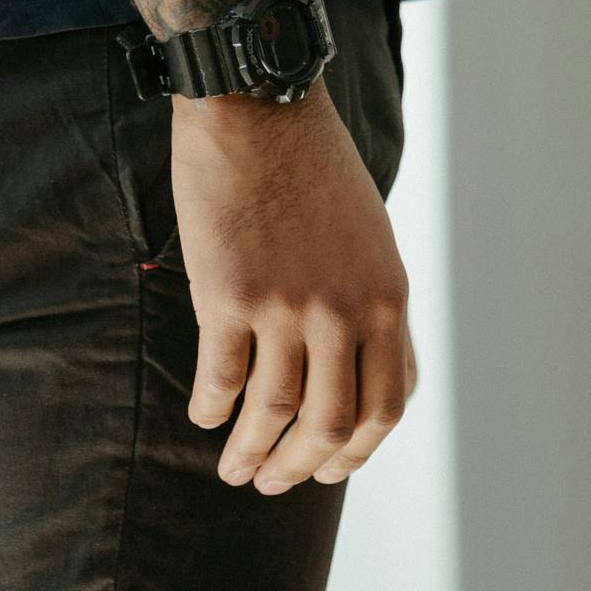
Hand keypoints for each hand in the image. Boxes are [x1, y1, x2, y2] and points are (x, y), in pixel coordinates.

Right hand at [175, 87, 414, 491]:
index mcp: (386, 297)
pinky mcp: (229, 295)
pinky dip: (211, 408)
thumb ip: (372, 303)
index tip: (330, 468)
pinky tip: (203, 416)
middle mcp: (345, 310)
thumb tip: (368, 369)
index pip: (386, 405)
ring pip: (273, 414)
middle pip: (330, 424)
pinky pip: (222, 379)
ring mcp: (287, 306)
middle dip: (300, 468)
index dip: (357, 450)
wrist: (258, 107)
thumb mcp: (371, 237)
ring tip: (233, 470)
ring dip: (250, 454)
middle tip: (273, 483)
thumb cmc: (313, 167)